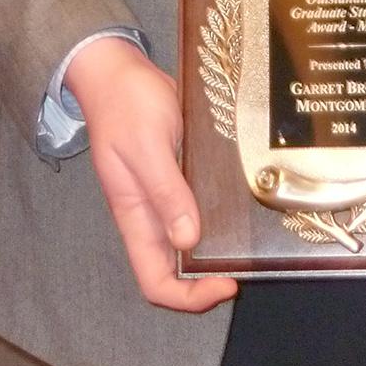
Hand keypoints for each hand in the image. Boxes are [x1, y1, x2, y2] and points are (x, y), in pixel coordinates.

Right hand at [65, 37, 237, 313]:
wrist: (117, 69)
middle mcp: (148, 214)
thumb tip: (188, 241)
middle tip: (244, 266)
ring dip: (214, 249)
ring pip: (188, 242)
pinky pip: (197, 209)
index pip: (154, 281)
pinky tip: (242, 207)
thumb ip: (166, 191)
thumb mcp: (147, 146)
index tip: (225, 283)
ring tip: (248, 242)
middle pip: (174, 270)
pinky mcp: (178, 176)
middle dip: (207, 279)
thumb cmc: (126, 104)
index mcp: (134, 216)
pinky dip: (217, 218)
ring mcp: (163, 196)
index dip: (188, 296)